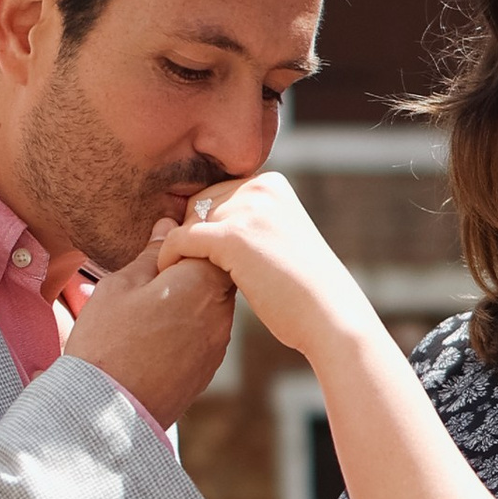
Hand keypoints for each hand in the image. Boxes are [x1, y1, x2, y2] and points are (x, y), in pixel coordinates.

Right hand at [63, 242, 235, 423]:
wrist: (107, 409)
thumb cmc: (107, 339)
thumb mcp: (120, 285)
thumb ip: (151, 254)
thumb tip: (169, 228)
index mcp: (200, 282)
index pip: (212, 244)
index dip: (189, 241)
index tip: (162, 248)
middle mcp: (219, 312)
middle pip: (215, 275)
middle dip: (190, 271)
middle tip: (153, 277)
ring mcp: (217, 344)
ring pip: (210, 307)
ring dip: (188, 301)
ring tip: (150, 310)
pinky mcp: (208, 369)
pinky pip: (204, 335)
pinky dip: (186, 329)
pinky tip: (155, 337)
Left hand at [153, 172, 372, 365]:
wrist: (328, 315)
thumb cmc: (302, 290)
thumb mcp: (278, 240)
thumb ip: (248, 225)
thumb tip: (200, 225)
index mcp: (271, 183)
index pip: (217, 194)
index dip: (205, 226)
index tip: (203, 256)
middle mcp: (259, 187)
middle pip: (199, 205)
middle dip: (193, 236)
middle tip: (191, 269)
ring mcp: (247, 209)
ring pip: (187, 222)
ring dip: (181, 250)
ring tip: (182, 276)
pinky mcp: (232, 236)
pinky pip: (180, 240)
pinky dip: (169, 257)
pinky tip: (169, 276)